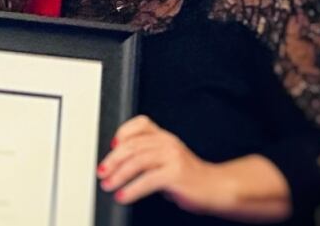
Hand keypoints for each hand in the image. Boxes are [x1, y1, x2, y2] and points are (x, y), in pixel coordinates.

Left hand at [96, 115, 226, 214]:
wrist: (218, 188)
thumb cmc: (191, 177)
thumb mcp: (167, 161)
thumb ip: (148, 157)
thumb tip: (118, 164)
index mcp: (165, 137)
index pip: (141, 124)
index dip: (123, 132)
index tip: (111, 145)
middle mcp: (168, 143)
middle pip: (133, 145)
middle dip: (113, 160)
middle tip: (101, 172)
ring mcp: (173, 157)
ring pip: (137, 161)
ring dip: (118, 176)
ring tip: (108, 186)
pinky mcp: (176, 174)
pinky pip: (147, 180)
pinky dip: (132, 189)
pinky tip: (123, 196)